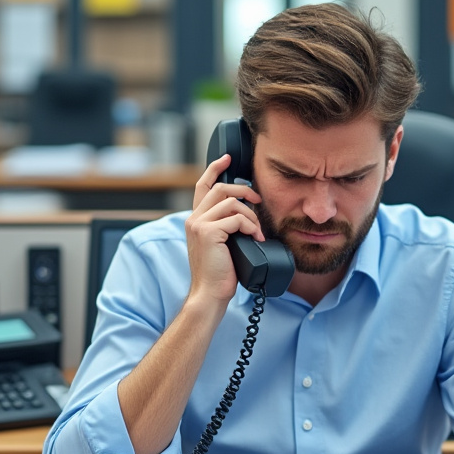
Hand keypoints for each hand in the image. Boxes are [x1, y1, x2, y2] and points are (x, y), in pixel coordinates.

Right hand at [184, 154, 265, 303]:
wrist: (210, 294)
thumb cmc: (220, 274)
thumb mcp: (222, 244)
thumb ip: (226, 226)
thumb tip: (247, 212)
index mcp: (196, 219)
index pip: (202, 185)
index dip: (215, 168)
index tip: (228, 158)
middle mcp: (194, 219)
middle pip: (222, 189)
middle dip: (245, 191)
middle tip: (259, 201)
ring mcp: (199, 225)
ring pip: (233, 203)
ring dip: (252, 216)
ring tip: (257, 232)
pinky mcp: (209, 233)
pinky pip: (237, 219)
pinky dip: (251, 227)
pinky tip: (255, 238)